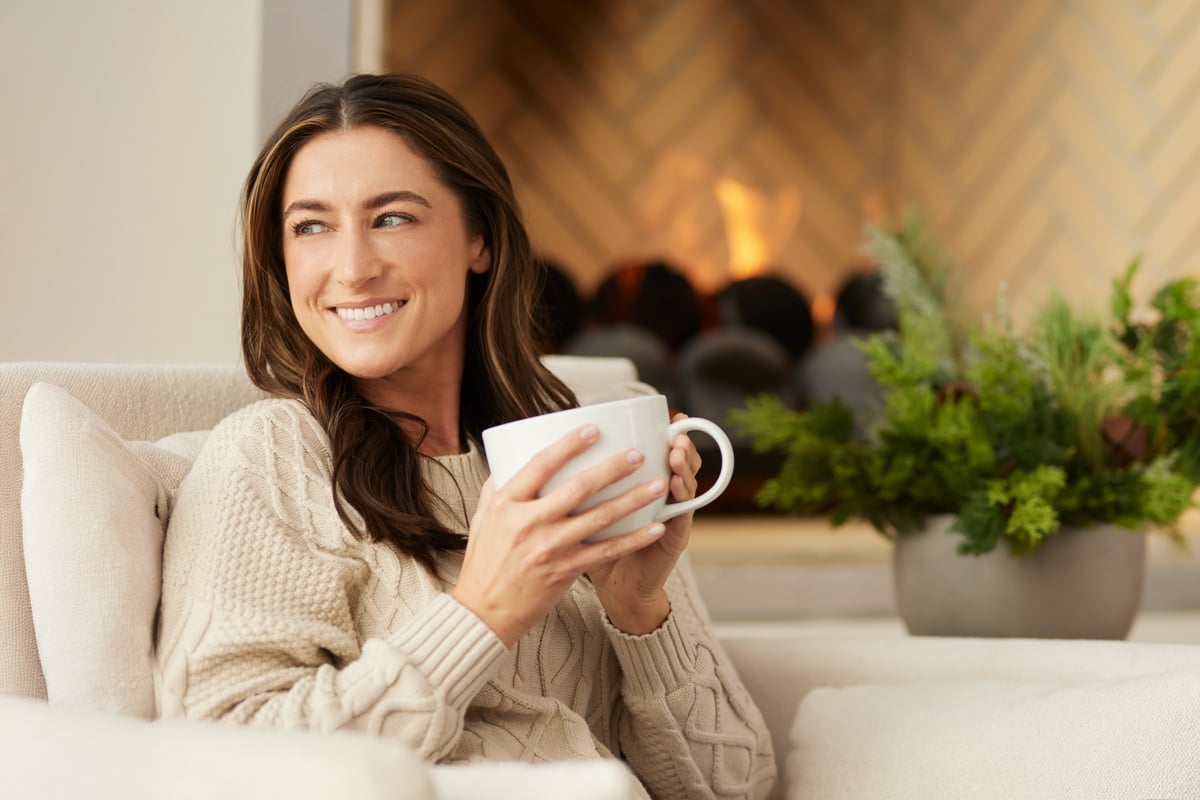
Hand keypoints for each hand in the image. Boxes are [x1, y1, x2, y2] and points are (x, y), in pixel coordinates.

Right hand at [452, 424, 670, 646]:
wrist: (483, 612)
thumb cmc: (483, 563)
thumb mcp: (481, 518)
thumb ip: (498, 488)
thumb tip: (509, 459)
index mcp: (507, 504)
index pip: (540, 465)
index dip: (569, 445)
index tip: (593, 429)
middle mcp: (529, 522)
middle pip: (578, 487)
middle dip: (613, 468)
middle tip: (638, 454)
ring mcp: (549, 548)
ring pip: (600, 517)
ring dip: (633, 499)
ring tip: (658, 484)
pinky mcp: (565, 571)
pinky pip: (606, 551)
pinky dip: (633, 538)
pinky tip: (655, 528)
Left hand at [587, 413, 701, 634]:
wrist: (617, 590)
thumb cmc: (598, 549)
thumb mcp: (587, 511)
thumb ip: (574, 484)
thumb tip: (539, 450)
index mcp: (641, 487)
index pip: (660, 452)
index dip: (665, 431)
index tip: (667, 411)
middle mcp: (661, 498)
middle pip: (678, 462)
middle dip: (678, 441)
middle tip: (675, 424)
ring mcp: (670, 517)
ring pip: (684, 484)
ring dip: (682, 466)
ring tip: (676, 451)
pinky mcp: (673, 539)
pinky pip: (681, 516)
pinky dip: (681, 499)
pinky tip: (674, 484)